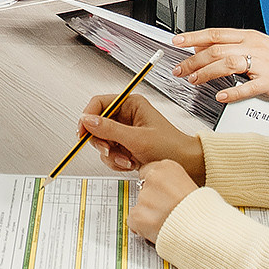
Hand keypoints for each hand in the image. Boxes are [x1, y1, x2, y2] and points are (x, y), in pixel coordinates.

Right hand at [80, 93, 204, 182]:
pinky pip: (109, 154)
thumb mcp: (137, 138)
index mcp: (131, 105)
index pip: (99, 103)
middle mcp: (126, 116)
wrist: (186, 165)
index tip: (82, 132)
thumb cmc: (171, 146)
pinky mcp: (125, 147)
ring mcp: (125, 133)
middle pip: (97, 125)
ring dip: (111, 155)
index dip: (88, 117)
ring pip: (102, 142)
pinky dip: (116, 161)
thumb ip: (109, 129)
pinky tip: (130, 163)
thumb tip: (87, 120)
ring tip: (127, 160)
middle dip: (102, 142)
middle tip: (108, 150)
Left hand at [128, 160, 198, 243]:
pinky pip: (134, 222)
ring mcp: (144, 197)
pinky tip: (158, 229)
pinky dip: (143, 228)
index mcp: (167, 167)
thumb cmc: (202, 210)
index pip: (148, 172)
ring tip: (167, 221)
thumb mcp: (190, 184)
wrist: (204, 230)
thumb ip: (170, 183)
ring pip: (139, 206)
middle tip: (167, 211)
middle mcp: (153, 178)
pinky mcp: (138, 215)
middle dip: (152, 202)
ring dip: (148, 215)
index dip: (156, 187)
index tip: (163, 195)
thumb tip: (162, 190)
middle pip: (142, 190)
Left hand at [171, 28, 268, 104]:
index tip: (177, 41)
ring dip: (207, 73)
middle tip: (180, 70)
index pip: (215, 33)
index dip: (194, 37)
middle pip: (217, 50)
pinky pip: (248, 86)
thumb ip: (230, 46)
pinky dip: (233, 91)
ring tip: (194, 80)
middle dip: (194, 60)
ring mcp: (262, 64)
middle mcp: (253, 47)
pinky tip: (221, 95)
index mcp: (248, 37)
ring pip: (228, 64)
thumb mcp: (256, 46)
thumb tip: (203, 47)